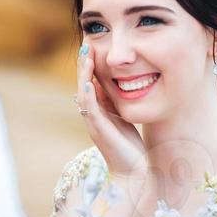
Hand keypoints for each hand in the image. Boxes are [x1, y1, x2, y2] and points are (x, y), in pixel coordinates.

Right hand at [75, 42, 146, 178]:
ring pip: (83, 94)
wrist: (133, 174)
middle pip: (83, 84)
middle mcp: (92, 115)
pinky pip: (90, 111)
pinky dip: (88, 96)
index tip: (92, 44)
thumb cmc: (129, 148)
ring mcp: (93, 123)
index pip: (90, 82)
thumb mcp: (123, 119)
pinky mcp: (99, 131)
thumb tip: (118, 83)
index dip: (89, 64)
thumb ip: (117, 104)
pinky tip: (89, 83)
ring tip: (86, 56)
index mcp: (98, 111)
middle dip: (83, 64)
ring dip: (83, 75)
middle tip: (86, 42)